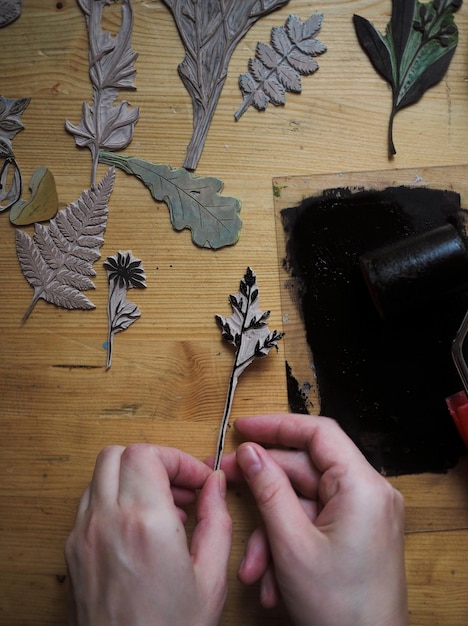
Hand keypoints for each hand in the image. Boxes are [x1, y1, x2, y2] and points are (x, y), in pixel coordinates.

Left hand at [65, 444, 231, 625]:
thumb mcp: (211, 577)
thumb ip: (216, 519)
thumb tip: (215, 483)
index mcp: (146, 523)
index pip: (147, 454)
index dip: (176, 458)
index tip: (197, 480)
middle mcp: (107, 521)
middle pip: (118, 454)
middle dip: (153, 460)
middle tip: (179, 487)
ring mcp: (83, 535)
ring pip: (99, 474)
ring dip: (131, 477)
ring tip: (162, 508)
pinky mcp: (73, 551)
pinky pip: (89, 502)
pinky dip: (113, 498)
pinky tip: (139, 527)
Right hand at [222, 414, 407, 625]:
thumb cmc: (341, 610)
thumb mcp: (292, 545)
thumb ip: (268, 490)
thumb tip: (251, 452)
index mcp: (363, 487)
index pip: (318, 433)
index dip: (277, 426)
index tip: (243, 429)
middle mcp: (368, 495)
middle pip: (306, 470)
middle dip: (264, 488)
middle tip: (227, 482)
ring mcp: (363, 516)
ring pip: (304, 503)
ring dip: (272, 532)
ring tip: (254, 568)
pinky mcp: (356, 535)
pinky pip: (314, 524)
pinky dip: (288, 544)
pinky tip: (271, 579)